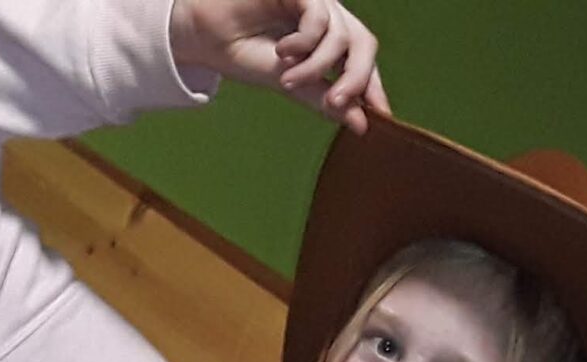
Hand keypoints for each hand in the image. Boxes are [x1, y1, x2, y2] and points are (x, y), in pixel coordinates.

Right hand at [169, 0, 389, 131]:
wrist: (205, 33)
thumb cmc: (243, 53)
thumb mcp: (288, 83)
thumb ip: (323, 99)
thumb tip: (361, 124)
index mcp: (328, 44)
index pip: (363, 63)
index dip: (374, 88)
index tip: (380, 117)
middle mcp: (327, 21)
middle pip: (364, 45)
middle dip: (356, 78)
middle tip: (337, 103)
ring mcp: (315, 4)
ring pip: (342, 35)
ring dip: (316, 65)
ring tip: (287, 79)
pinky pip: (319, 18)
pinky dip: (304, 41)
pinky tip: (282, 51)